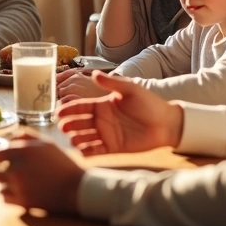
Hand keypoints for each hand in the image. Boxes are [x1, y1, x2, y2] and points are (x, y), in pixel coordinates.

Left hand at [0, 133, 84, 214]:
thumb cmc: (62, 163)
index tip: (1, 158)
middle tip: (8, 172)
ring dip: (3, 184)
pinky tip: (17, 192)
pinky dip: (8, 195)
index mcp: (22, 151)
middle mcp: (17, 168)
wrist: (75, 188)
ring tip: (13, 183)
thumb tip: (9, 137)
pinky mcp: (22, 201)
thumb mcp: (46, 143)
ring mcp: (18, 186)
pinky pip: (4, 198)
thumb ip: (25, 136)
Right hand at [56, 71, 182, 155]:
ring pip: (85, 138)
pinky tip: (82, 151)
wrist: (166, 123)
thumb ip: (112, 83)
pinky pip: (96, 150)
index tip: (59, 111)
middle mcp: (101, 120)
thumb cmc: (149, 103)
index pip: (81, 107)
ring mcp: (106, 134)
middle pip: (79, 123)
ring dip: (77, 139)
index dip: (69, 109)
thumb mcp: (130, 90)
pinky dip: (88, 152)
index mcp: (102, 105)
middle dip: (69, 125)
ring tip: (72, 140)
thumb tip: (95, 74)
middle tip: (63, 127)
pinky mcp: (113, 148)